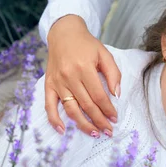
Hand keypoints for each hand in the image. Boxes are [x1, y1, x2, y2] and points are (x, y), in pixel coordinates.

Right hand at [44, 15, 120, 136]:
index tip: (115, 118)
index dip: (108, 109)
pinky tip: (62, 130)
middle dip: (100, 121)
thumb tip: (116, 94)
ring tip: (95, 133)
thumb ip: (113, 73)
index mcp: (84, 68)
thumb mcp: (104, 54)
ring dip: (83, 124)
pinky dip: (54, 120)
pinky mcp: (49, 85)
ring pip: (71, 109)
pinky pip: (49, 106)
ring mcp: (58, 82)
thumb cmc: (86, 44)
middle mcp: (69, 77)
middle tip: (109, 131)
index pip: (99, 96)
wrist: (63, 33)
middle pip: (87, 105)